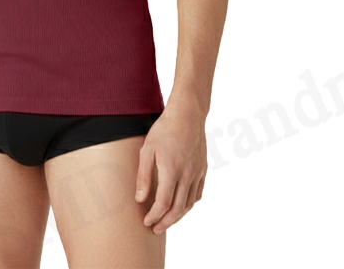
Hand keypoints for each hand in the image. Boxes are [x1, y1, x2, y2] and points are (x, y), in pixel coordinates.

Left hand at [135, 100, 206, 233]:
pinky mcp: (203, 169)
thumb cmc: (164, 129)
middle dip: (166, 223)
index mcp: (171, 171)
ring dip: (178, 216)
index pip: (163, 204)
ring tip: (166, 220)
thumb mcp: (147, 149)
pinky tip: (181, 205)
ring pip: (189, 204)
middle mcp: (187, 175)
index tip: (146, 221)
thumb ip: (143, 175)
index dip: (154, 216)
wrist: (187, 114)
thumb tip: (140, 199)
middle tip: (155, 229)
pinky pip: (198, 193)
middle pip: (178, 209)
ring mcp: (197, 173)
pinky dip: (189, 204)